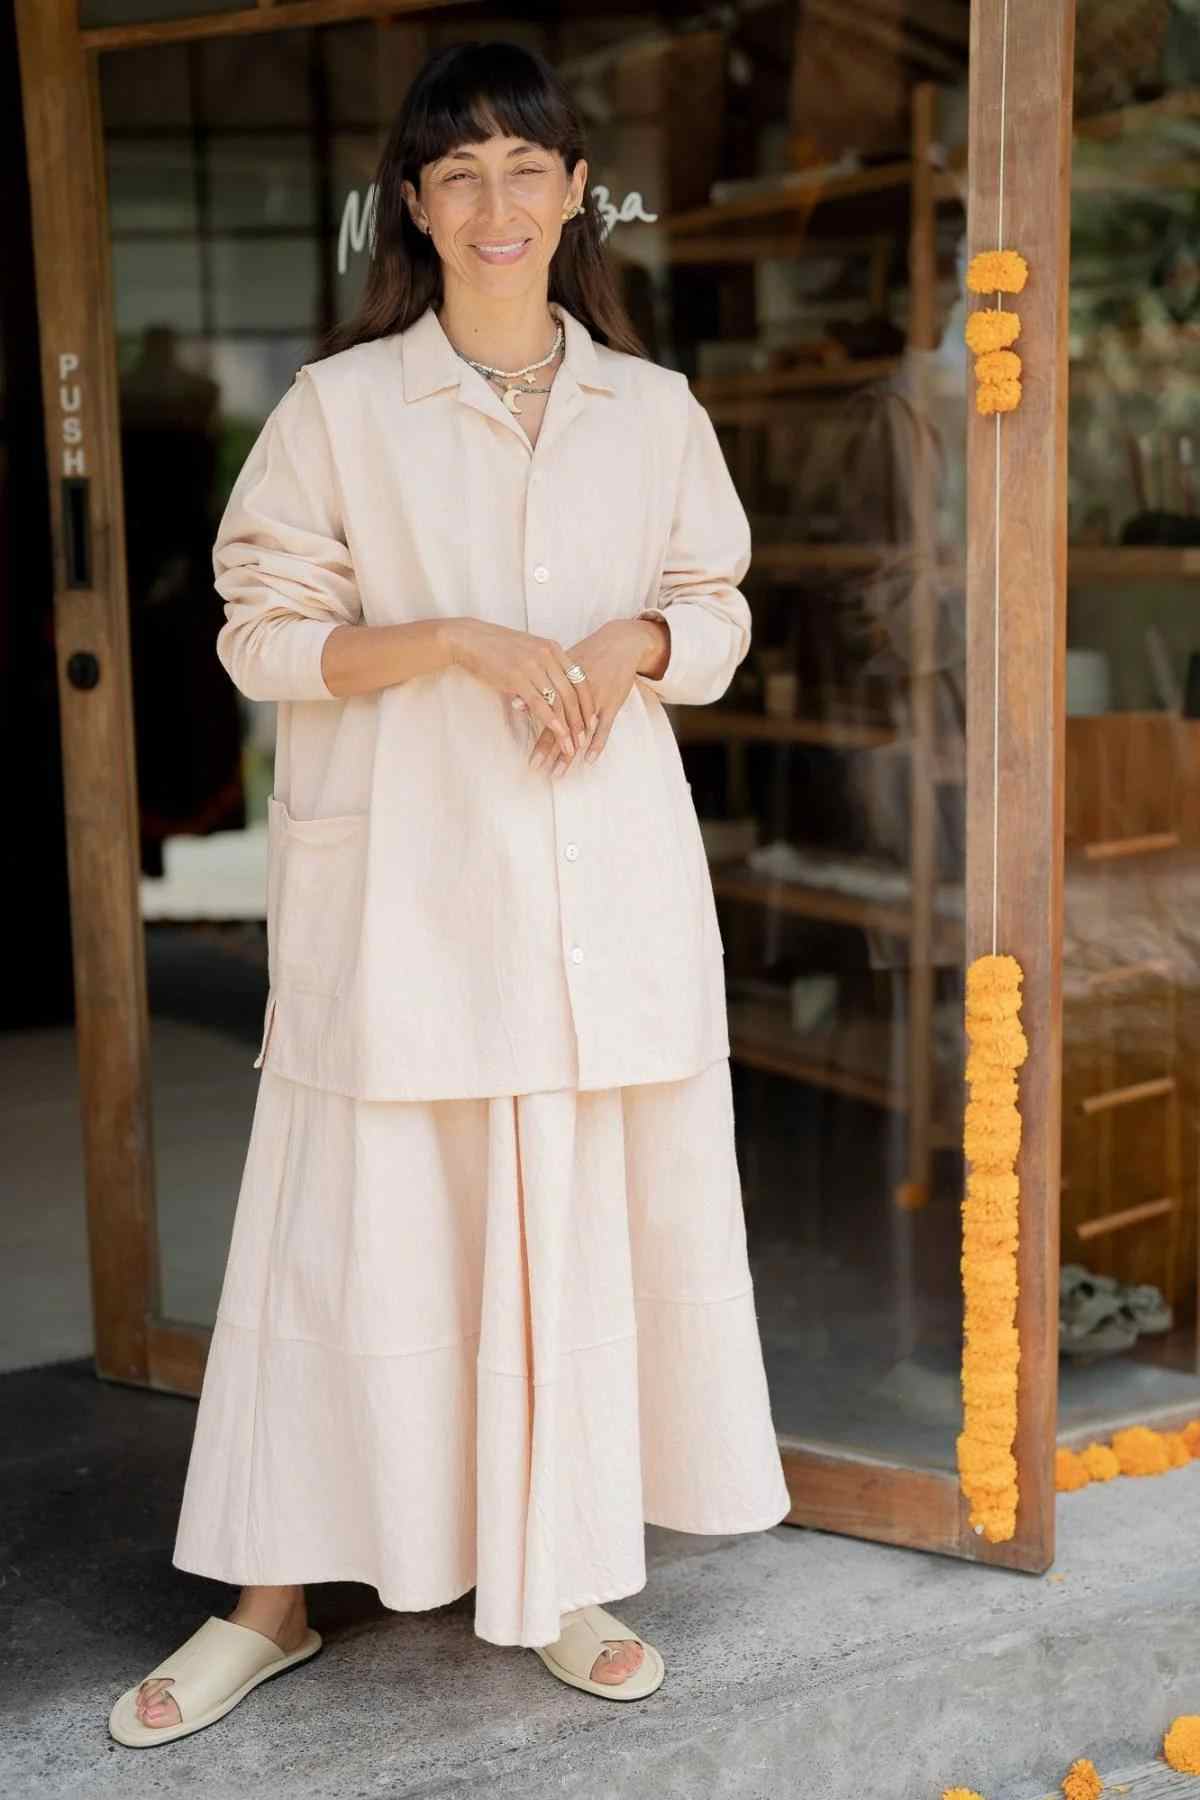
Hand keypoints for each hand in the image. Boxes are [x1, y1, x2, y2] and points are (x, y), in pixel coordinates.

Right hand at [445, 617, 587, 762]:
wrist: (470, 640)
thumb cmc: (497, 648)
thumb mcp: (529, 650)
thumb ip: (545, 665)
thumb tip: (554, 685)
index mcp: (553, 649)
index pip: (580, 679)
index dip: (588, 702)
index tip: (594, 720)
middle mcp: (547, 656)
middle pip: (572, 693)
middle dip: (581, 720)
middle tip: (585, 740)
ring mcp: (533, 666)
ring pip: (558, 701)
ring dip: (567, 727)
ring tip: (571, 745)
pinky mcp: (517, 678)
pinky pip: (540, 704)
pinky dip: (551, 722)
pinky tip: (557, 735)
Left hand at [524, 616, 668, 774]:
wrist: (618, 643)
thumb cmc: (585, 655)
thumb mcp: (559, 667)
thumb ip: (538, 684)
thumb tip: (513, 702)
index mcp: (559, 680)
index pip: (543, 710)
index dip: (533, 730)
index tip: (523, 749)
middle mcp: (575, 691)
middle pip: (558, 722)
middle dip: (547, 747)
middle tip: (535, 767)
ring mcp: (595, 697)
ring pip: (579, 729)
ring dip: (568, 752)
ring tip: (557, 772)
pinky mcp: (612, 702)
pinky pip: (605, 726)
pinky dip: (597, 743)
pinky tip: (588, 759)